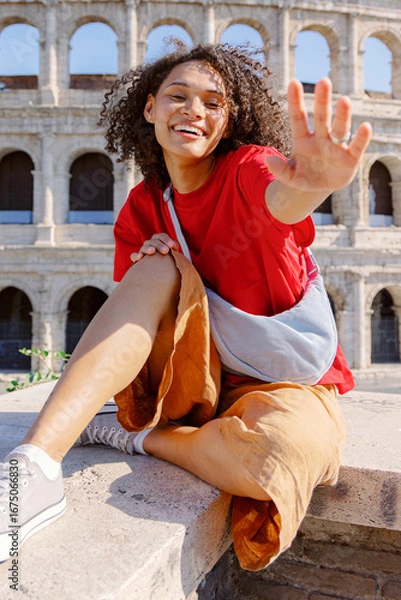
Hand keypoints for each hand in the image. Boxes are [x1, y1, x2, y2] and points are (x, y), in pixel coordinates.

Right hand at [130, 233, 178, 263]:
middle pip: (153, 241)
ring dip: (148, 248)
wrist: (159, 274)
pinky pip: (133, 256)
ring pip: (144, 247)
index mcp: (159, 241)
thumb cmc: (168, 263)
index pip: (161, 236)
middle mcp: (150, 244)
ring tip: (153, 251)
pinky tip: (140, 257)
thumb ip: (174, 250)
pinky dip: (136, 255)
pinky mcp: (136, 259)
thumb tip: (174, 246)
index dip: (166, 239)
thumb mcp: (172, 256)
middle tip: (166, 251)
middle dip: (160, 245)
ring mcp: (142, 251)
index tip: (172, 246)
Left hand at [265, 78, 371, 193]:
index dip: (296, 101)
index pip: (298, 118)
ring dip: (342, 115)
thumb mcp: (291, 177)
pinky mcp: (350, 158)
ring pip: (340, 128)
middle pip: (322, 117)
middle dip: (322, 100)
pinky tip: (365, 127)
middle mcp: (321, 138)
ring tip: (344, 101)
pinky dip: (361, 138)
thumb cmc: (305, 177)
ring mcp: (336, 147)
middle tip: (323, 81)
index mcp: (303, 140)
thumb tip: (268, 161)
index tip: (293, 82)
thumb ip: (280, 170)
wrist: (321, 188)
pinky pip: (356, 146)